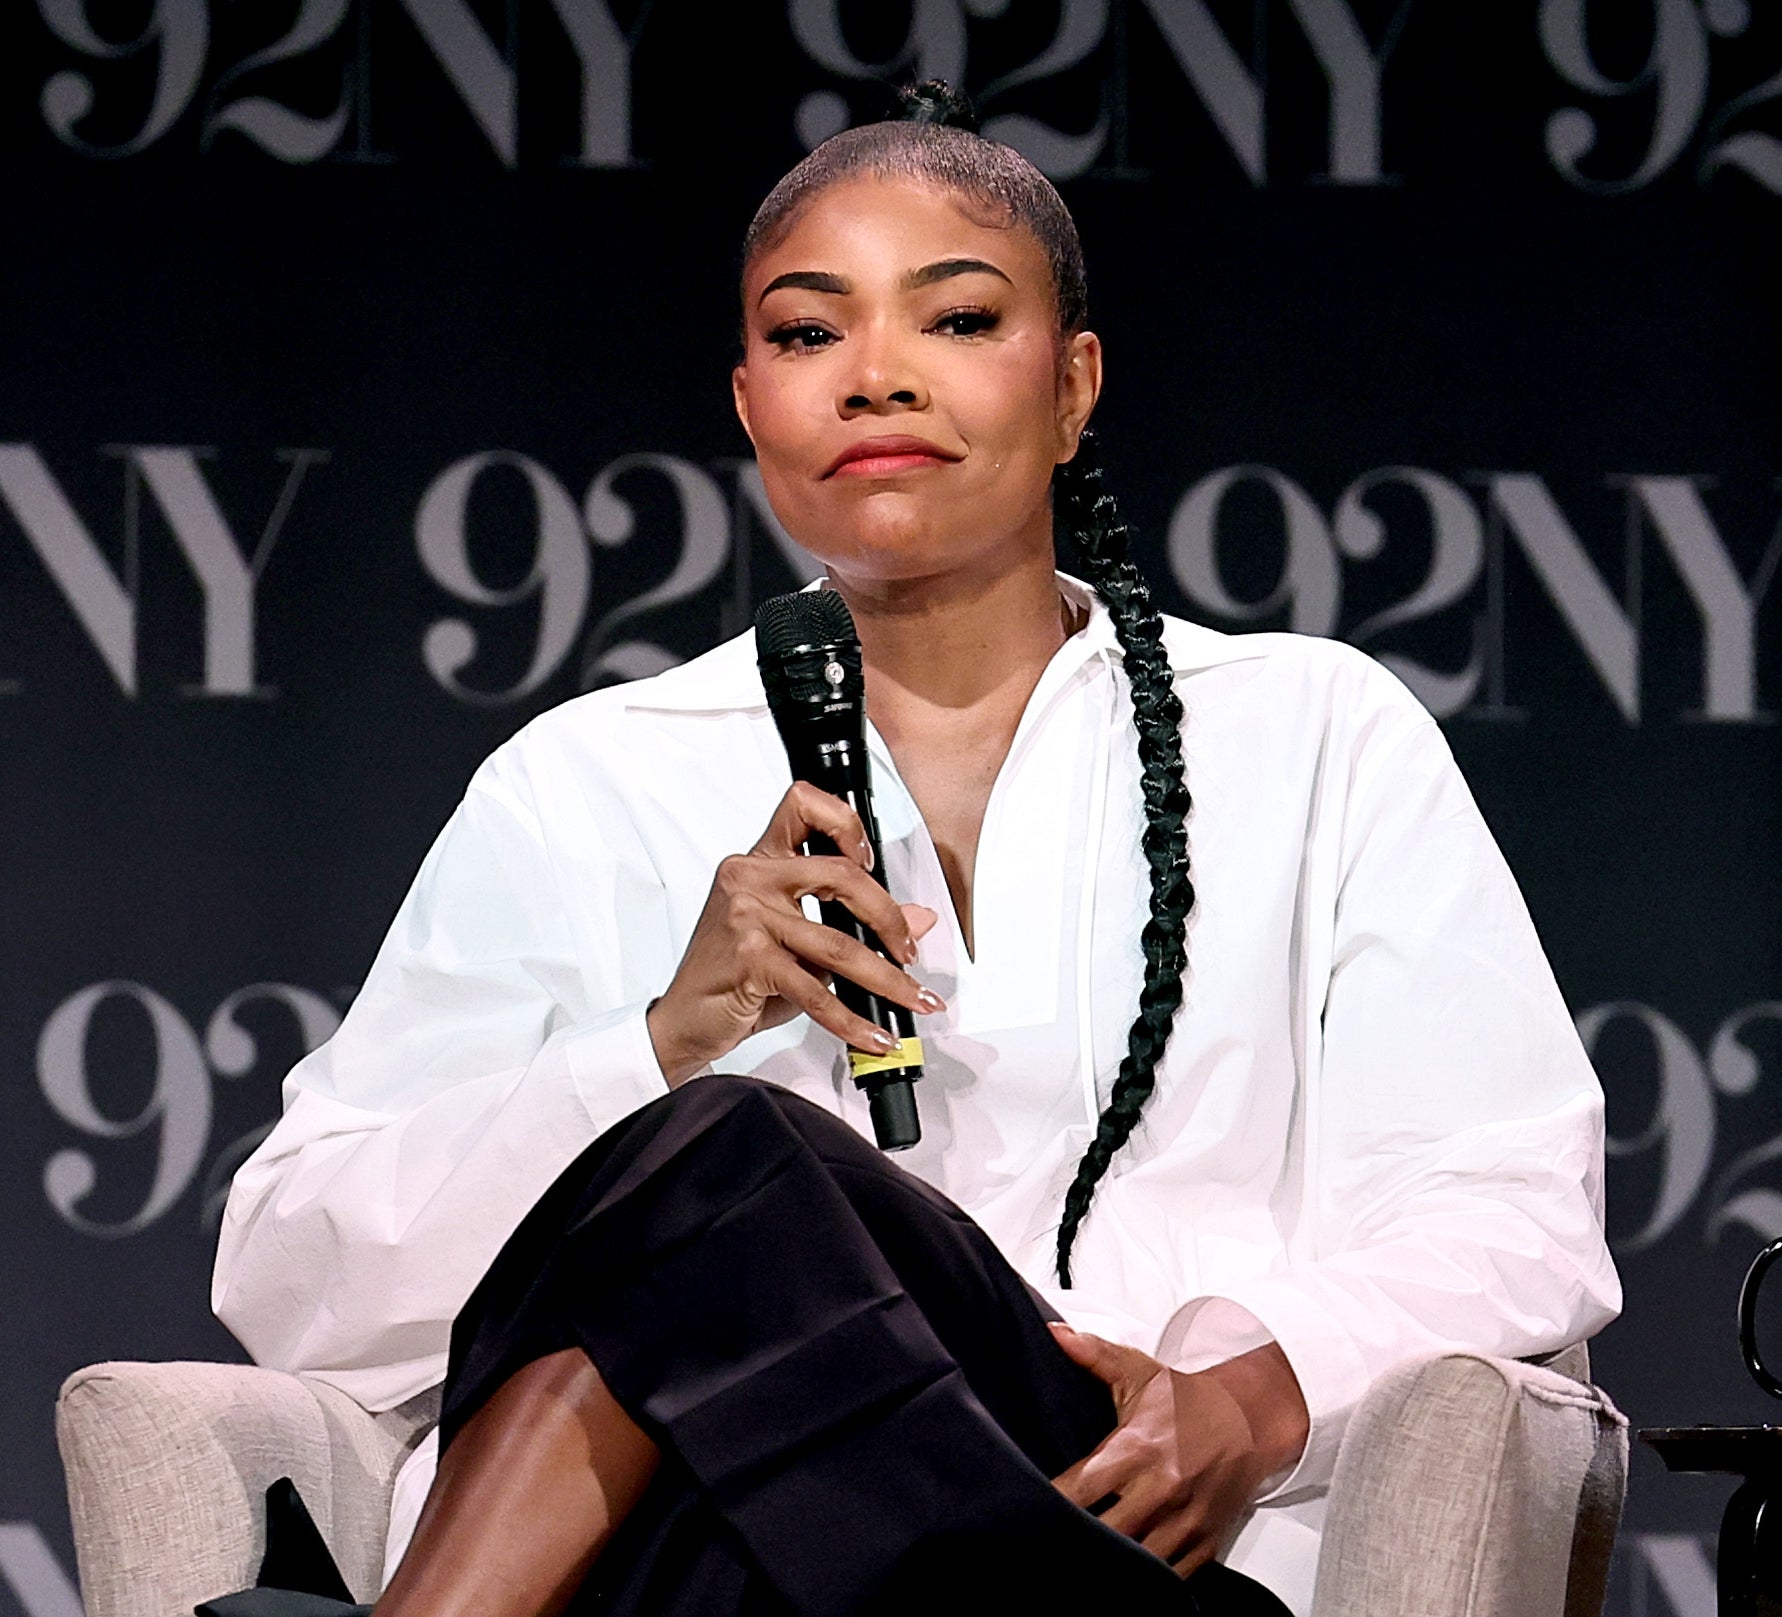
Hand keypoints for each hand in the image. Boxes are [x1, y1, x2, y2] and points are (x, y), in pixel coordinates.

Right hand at [647, 782, 940, 1085]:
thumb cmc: (732, 976)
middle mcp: (749, 877)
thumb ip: (850, 923)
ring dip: (888, 980)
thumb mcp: (795, 943)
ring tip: (912, 999)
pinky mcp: (750, 957)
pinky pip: (817, 990)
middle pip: (842, 875)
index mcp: (758, 861)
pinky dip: (853, 1020)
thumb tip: (919, 919)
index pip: (803, 805)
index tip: (871, 860)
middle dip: (889, 919)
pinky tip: (873, 1033)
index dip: (846, 824)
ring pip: (839, 943)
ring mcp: (747, 915)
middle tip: (908, 951)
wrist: (683, 1019)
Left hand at [1050, 1325, 1308, 1577]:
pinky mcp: (1205, 1544)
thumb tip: (1056, 1333)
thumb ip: (1095, 1354)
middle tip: (1046, 1542)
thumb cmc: (1184, 1401)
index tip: (1026, 1506)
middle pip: (1107, 1534)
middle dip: (1076, 1541)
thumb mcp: (1139, 1374)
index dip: (1052, 1502)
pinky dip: (1147, 1583)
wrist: (1248, 1420)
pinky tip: (1123, 1577)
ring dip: (1111, 1566)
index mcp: (1139, 1448)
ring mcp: (1186, 1522)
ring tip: (1080, 1565)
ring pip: (1140, 1565)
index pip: (1082, 1487)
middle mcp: (1162, 1488)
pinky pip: (1171, 1579)